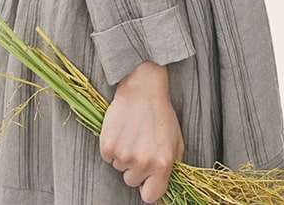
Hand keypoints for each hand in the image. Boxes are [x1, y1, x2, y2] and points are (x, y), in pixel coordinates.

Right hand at [99, 61, 184, 202]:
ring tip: (132, 135)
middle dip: (135, 168)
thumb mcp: (175, 143)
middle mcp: (143, 163)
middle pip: (132, 181)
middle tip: (139, 146)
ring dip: (124, 156)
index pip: (151, 196)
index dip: (148, 189)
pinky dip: (112, 147)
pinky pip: (107, 157)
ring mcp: (124, 155)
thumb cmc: (161, 116)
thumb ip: (171, 167)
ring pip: (119, 168)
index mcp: (162, 164)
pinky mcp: (108, 146)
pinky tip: (121, 132)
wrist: (143, 90)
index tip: (146, 181)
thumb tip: (162, 185)